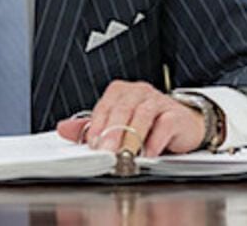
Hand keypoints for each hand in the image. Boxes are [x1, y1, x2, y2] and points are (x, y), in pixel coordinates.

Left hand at [55, 80, 204, 156]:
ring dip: (132, 136)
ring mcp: (159, 101)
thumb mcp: (116, 124)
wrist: (182, 123)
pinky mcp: (176, 115)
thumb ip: (91, 127)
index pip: (105, 106)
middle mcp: (139, 92)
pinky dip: (155, 141)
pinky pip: (164, 125)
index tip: (92, 144)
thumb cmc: (147, 124)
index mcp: (121, 92)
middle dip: (112, 132)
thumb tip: (64, 128)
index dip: (97, 125)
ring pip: (143, 115)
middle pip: (122, 109)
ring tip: (126, 154)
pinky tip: (148, 153)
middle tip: (106, 151)